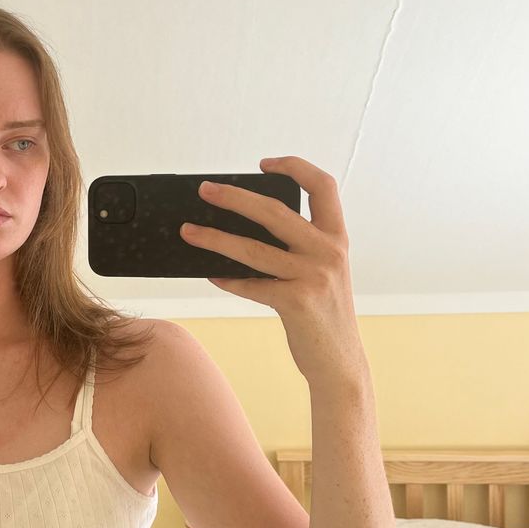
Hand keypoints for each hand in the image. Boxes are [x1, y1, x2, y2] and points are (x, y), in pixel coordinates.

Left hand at [179, 156, 367, 389]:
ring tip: (188, 231)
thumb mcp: (322, 272)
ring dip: (214, 238)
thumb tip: (245, 226)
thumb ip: (299, 247)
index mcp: (337, 237)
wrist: (340, 363)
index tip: (263, 164)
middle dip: (234, 197)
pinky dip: (228, 279)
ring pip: (253, 248)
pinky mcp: (297, 302)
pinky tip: (211, 274)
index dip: (295, 167)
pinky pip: (251, 285)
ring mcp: (314, 276)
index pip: (323, 186)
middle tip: (205, 189)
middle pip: (275, 211)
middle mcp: (329, 251)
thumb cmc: (322, 314)